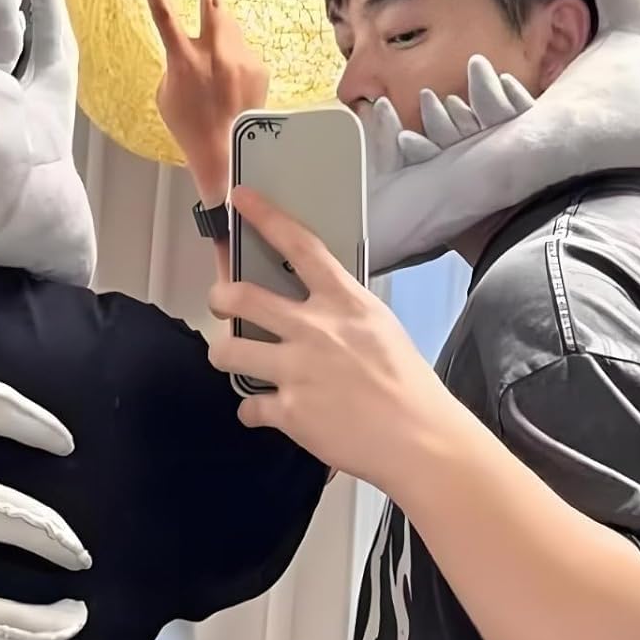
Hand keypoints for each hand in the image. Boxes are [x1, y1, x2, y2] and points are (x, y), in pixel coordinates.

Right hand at [138, 0, 267, 195]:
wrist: (229, 153)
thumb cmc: (191, 128)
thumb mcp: (168, 95)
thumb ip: (178, 64)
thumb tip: (193, 51)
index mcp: (182, 58)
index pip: (163, 13)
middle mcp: (213, 52)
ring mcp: (239, 56)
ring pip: (229, 34)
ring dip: (222, 45)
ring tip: (219, 77)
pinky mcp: (259, 65)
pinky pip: (243, 56)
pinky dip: (236, 68)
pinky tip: (235, 91)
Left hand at [207, 188, 452, 488]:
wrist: (419, 440)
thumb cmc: (408, 386)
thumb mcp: (380, 327)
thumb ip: (342, 311)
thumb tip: (313, 307)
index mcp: (344, 302)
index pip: (299, 245)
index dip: (265, 217)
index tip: (240, 199)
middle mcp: (314, 330)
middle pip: (241, 297)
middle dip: (220, 296)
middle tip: (221, 301)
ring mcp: (297, 371)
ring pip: (228, 351)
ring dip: (224, 354)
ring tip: (234, 359)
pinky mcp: (289, 411)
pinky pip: (248, 405)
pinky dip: (253, 411)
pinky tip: (265, 412)